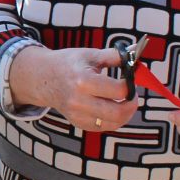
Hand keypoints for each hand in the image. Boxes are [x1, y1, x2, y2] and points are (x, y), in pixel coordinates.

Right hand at [6, 45, 142, 132]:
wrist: (44, 78)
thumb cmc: (69, 64)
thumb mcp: (90, 54)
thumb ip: (114, 55)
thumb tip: (135, 53)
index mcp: (83, 81)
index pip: (119, 90)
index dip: (130, 85)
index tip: (130, 79)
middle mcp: (79, 101)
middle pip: (117, 112)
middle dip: (131, 105)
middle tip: (132, 96)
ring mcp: (77, 114)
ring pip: (112, 123)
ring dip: (125, 114)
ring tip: (125, 103)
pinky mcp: (77, 122)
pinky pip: (102, 127)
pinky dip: (112, 120)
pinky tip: (112, 109)